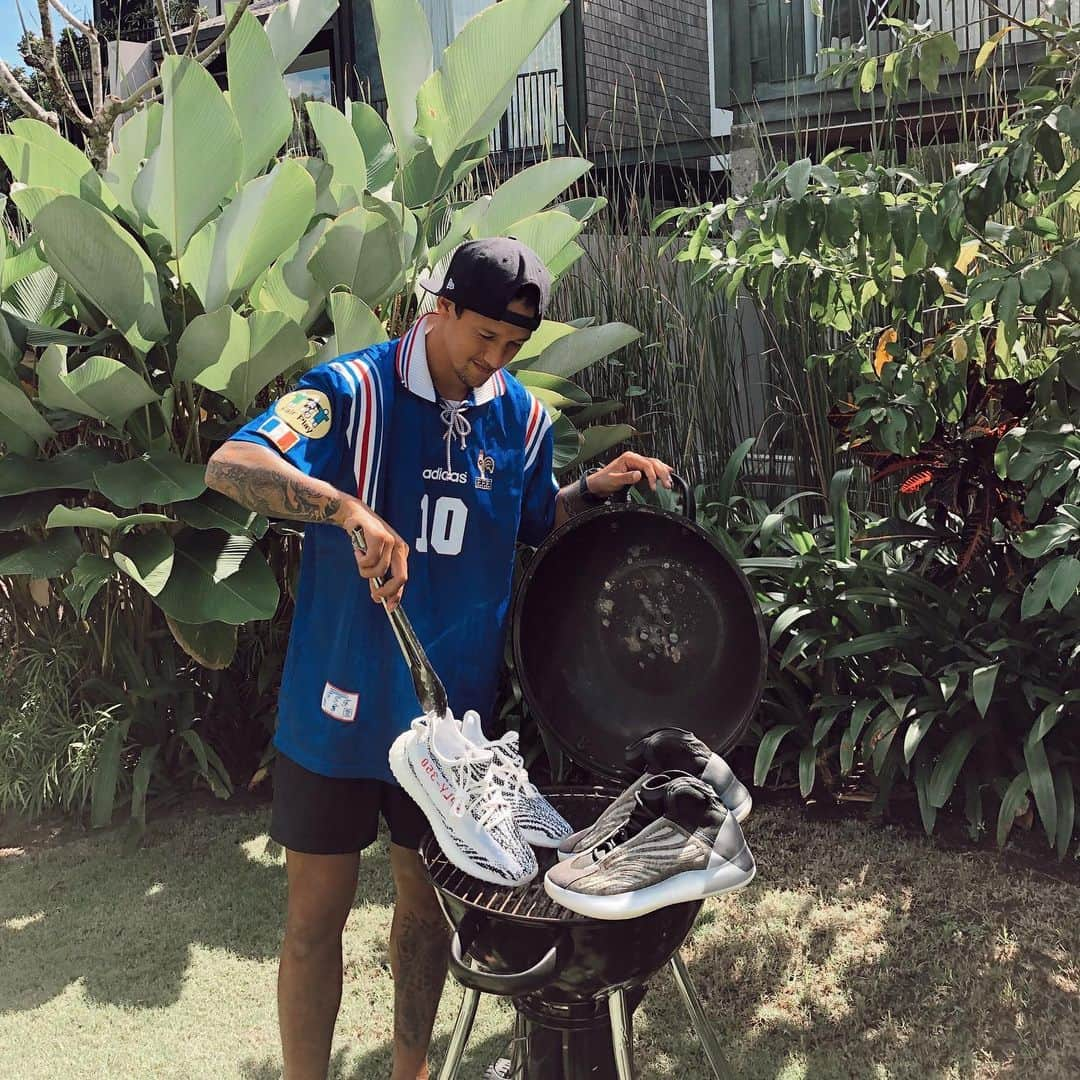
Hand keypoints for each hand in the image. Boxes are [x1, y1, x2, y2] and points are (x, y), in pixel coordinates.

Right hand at [333, 498, 408, 612]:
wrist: (354, 515)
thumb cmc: (364, 538)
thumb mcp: (374, 558)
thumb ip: (378, 576)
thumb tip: (378, 598)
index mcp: (402, 553)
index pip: (403, 578)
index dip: (397, 595)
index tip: (389, 607)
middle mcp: (400, 547)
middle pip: (401, 577)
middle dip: (386, 590)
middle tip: (374, 595)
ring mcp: (392, 541)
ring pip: (379, 571)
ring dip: (365, 571)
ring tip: (360, 559)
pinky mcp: (380, 537)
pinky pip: (370, 560)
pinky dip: (361, 560)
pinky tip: (358, 551)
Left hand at [586, 452, 673, 496]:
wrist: (599, 483)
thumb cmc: (604, 480)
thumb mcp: (614, 480)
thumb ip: (626, 477)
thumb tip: (638, 475)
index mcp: (628, 458)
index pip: (646, 464)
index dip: (652, 475)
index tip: (654, 486)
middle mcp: (634, 458)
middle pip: (653, 463)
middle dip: (662, 473)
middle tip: (668, 484)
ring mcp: (636, 462)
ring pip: (655, 464)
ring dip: (663, 472)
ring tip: (669, 482)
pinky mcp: (638, 468)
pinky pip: (652, 467)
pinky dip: (660, 470)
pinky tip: (668, 472)